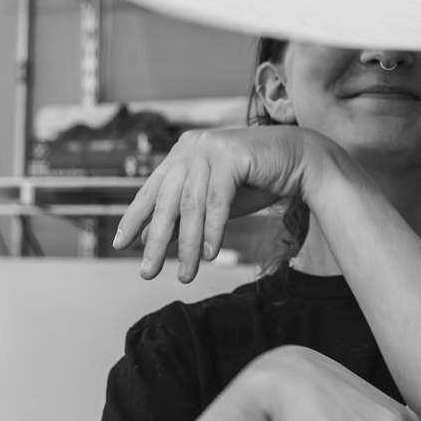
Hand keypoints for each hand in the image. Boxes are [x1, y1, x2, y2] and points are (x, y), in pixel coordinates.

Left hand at [113, 125, 330, 281]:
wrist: (300, 161)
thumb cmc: (256, 181)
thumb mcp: (213, 203)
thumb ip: (184, 216)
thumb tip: (151, 241)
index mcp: (181, 153)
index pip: (152, 190)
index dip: (135, 218)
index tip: (120, 245)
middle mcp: (190, 146)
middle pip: (167, 201)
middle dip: (155, 241)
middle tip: (146, 272)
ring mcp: (209, 147)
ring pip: (191, 205)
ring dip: (187, 245)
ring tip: (185, 274)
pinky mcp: (231, 155)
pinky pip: (217, 201)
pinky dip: (212, 230)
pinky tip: (208, 254)